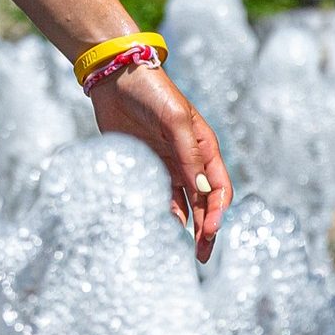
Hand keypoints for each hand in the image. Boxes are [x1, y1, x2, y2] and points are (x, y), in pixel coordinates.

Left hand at [89, 64, 233, 260]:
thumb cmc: (152, 91)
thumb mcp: (175, 119)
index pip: (219, 188)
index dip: (217, 212)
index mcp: (204, 148)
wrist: (115, 77)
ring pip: (183, 204)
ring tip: (182, 252)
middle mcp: (189, 160)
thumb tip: (203, 191)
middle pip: (203, 203)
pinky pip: (158, 196)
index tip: (210, 232)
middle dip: (206, 229)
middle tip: (201, 256)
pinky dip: (162, 213)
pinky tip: (160, 229)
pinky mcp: (146, 166)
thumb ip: (189, 154)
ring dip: (186, 226)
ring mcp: (168, 164)